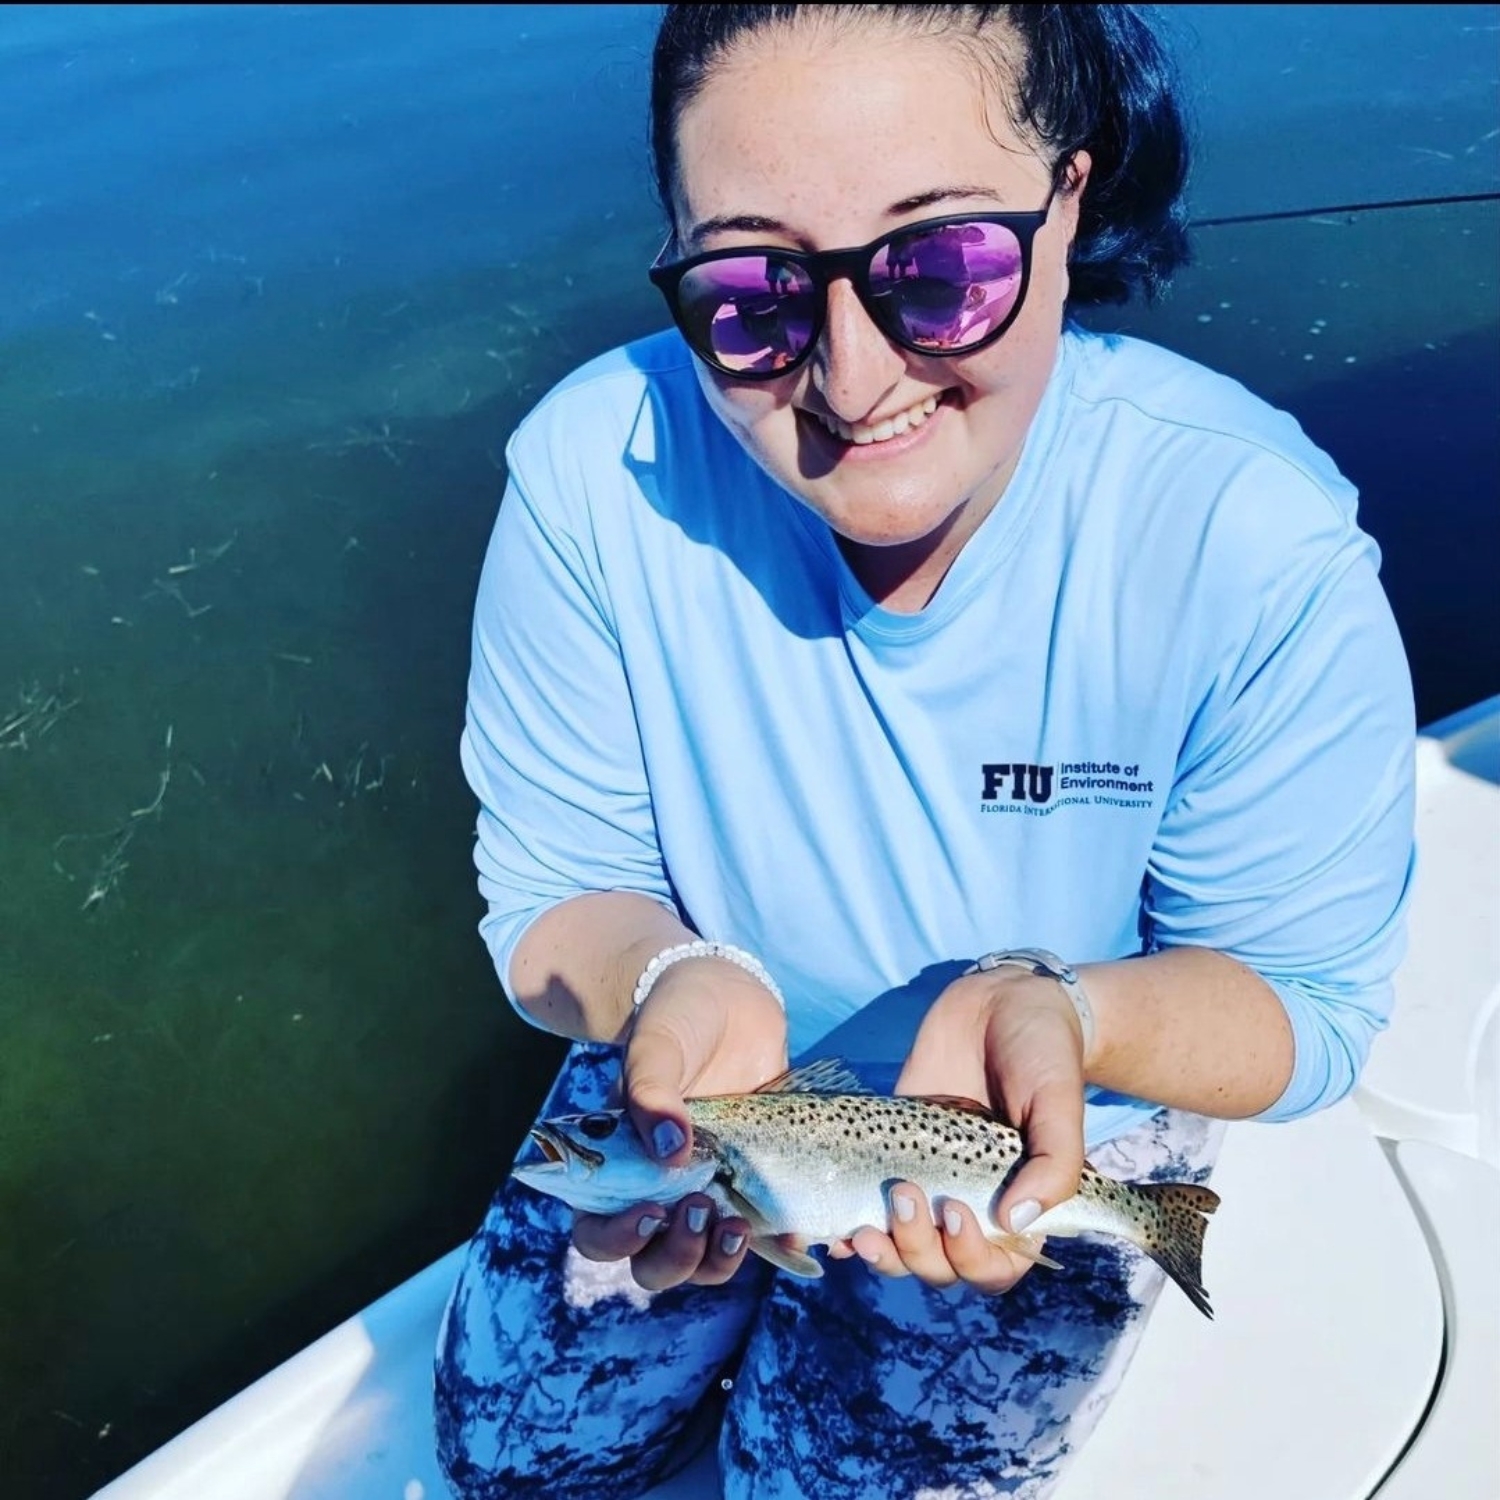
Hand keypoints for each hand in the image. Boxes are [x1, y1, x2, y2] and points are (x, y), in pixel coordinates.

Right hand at [570, 956, 787, 1289]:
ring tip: (739, 1226)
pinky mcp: (754, 1185)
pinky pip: (764, 1236)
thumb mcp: (654, 1044)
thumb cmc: (675, 1019)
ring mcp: (709, 1192)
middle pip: (653, 1263)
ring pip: (704, 1262)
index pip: (597, 1231)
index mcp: (616, 1167)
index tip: (651, 1210)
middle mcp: (657, 1191)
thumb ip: (651, 1093)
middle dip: (675, 1256)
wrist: (730, 999)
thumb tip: (670, 1152)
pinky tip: (797, 1236)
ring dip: (720, 1261)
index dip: (617, 1239)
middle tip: (701, 1211)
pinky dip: (781, 1247)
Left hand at [849, 967, 1086, 1292]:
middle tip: (904, 1193)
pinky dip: (846, 1227)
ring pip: (901, 1248)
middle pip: (941, 1266)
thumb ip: (1055, 1164)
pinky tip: (830, 1230)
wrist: (999, 1001)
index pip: (996, 1268)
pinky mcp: (890, 1154)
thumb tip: (1014, 1222)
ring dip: (882, 1249)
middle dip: (917, 1248)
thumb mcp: (1058, 1102)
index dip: (972, 1259)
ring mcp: (928, 1182)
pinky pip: (867, 1206)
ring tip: (863, 1225)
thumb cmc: (1043, 1055)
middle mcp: (972, 1205)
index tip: (955, 1212)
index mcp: (1020, 1207)